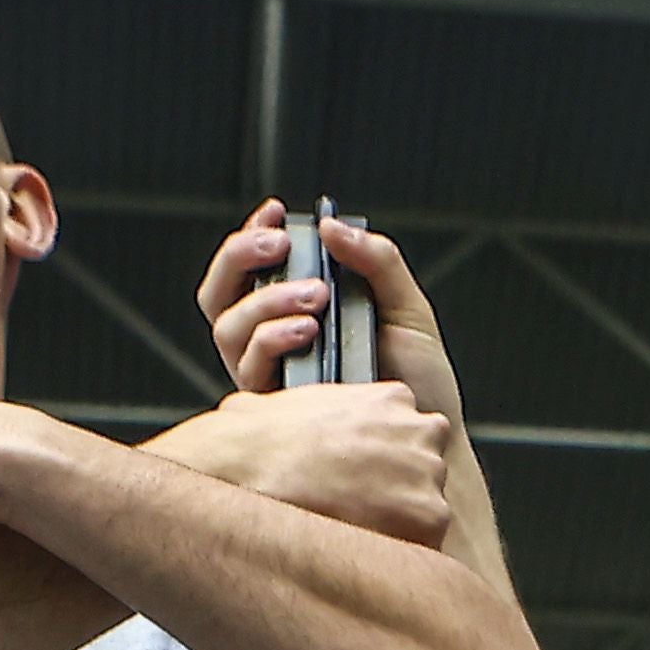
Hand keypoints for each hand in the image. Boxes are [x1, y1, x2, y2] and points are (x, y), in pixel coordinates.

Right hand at [138, 380, 451, 546]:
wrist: (238, 469)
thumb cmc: (254, 441)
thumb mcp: (298, 403)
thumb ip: (331, 411)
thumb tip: (313, 421)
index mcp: (392, 398)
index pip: (411, 434)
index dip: (386, 463)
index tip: (365, 479)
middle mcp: (419, 432)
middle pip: (425, 471)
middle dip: (397, 491)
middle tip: (356, 508)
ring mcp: (428, 474)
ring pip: (426, 509)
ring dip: (398, 524)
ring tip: (351, 532)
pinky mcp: (428, 519)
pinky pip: (425, 547)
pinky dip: (397, 555)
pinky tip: (359, 553)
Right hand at [195, 205, 474, 432]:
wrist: (429, 436)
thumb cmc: (418, 378)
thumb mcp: (407, 306)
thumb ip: (376, 261)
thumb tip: (331, 226)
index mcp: (295, 311)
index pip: (251, 268)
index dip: (251, 236)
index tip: (276, 212)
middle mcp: (272, 341)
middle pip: (220, 293)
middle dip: (240, 257)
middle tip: (282, 244)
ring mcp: (269, 374)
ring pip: (228, 327)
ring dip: (266, 300)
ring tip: (317, 296)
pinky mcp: (273, 407)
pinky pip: (248, 364)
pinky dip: (272, 338)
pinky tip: (308, 330)